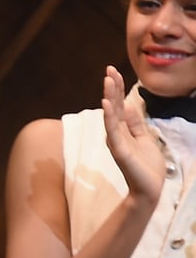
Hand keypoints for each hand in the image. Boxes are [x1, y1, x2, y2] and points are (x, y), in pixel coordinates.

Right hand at [103, 66, 165, 205]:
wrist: (149, 188)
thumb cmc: (147, 166)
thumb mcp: (144, 138)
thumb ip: (135, 123)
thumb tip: (130, 105)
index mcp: (125, 129)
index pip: (120, 105)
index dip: (117, 88)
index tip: (113, 71)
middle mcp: (117, 133)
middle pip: (115, 106)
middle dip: (113, 87)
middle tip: (109, 69)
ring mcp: (117, 141)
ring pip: (112, 115)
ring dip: (110, 97)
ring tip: (108, 81)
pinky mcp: (119, 150)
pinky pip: (113, 130)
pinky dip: (109, 116)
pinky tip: (107, 104)